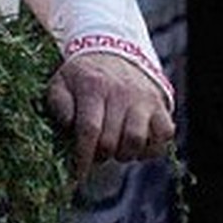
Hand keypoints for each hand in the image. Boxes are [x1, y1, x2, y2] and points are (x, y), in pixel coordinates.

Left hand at [46, 51, 174, 177]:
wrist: (114, 51)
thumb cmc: (83, 75)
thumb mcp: (61, 82)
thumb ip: (59, 104)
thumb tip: (68, 125)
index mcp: (93, 86)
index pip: (89, 128)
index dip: (83, 155)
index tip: (78, 171)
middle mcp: (121, 92)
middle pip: (112, 140)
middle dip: (100, 155)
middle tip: (95, 153)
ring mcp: (144, 99)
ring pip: (137, 141)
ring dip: (124, 154)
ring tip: (114, 148)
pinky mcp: (161, 105)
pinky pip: (163, 136)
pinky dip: (150, 148)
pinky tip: (135, 144)